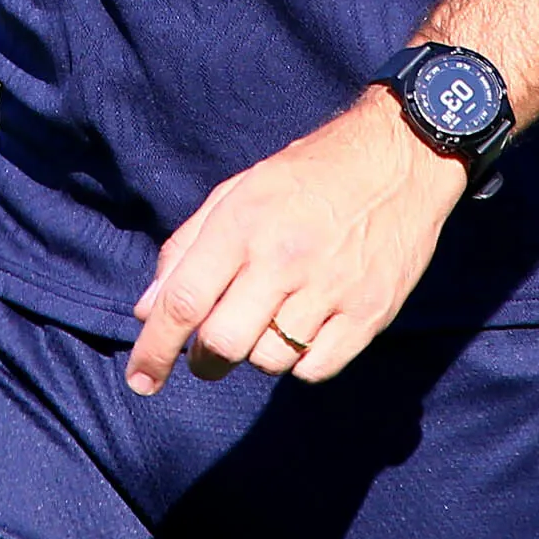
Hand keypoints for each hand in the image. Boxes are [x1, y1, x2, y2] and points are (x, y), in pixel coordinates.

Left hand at [125, 90, 467, 395]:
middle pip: (224, 343)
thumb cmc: (306, 176)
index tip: (140, 379)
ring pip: (269, 361)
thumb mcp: (237, 193)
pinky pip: (315, 368)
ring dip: (256, 354)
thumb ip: (186, 250)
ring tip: (269, 320)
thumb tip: (148, 312)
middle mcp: (284, 258)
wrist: (398, 159)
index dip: (154, 349)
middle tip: (209, 352)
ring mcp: (330, 288)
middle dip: (205, 359)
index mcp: (243, 224)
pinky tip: (305, 329)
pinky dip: (300, 361)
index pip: (184, 301)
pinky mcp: (369, 312)